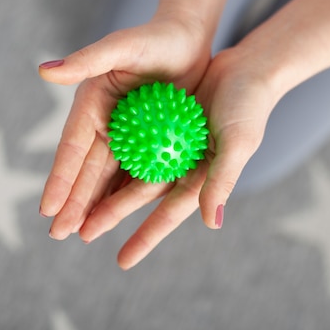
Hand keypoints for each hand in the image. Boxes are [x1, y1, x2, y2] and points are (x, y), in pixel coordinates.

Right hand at [38, 14, 210, 255]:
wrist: (186, 39)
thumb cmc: (153, 38)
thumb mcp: (120, 47)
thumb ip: (86, 61)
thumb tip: (44, 72)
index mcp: (90, 106)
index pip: (71, 148)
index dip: (60, 179)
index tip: (47, 209)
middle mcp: (104, 124)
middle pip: (87, 170)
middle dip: (72, 202)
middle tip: (58, 235)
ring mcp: (127, 136)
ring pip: (109, 178)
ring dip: (96, 206)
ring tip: (83, 234)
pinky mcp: (149, 140)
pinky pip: (137, 172)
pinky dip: (125, 194)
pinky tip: (118, 217)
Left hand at [68, 44, 281, 268]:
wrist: (250, 68)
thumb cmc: (249, 107)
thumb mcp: (237, 143)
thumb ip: (223, 180)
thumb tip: (212, 223)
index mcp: (203, 178)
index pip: (170, 213)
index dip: (146, 237)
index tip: (121, 262)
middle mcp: (185, 166)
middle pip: (142, 195)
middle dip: (113, 214)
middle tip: (82, 234)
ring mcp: (173, 145)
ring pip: (133, 170)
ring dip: (108, 187)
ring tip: (80, 204)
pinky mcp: (165, 124)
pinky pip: (135, 141)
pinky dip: (117, 153)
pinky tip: (93, 161)